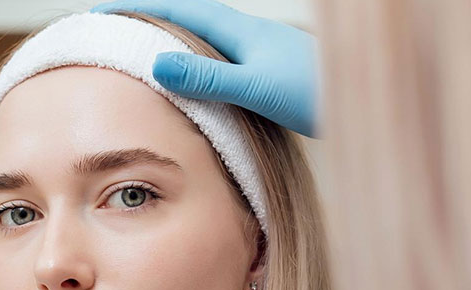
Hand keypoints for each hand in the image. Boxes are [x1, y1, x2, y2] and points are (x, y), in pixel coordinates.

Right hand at [91, 0, 318, 136]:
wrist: (370, 98)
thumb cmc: (317, 94)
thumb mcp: (254, 88)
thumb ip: (207, 77)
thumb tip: (157, 61)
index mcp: (238, 31)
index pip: (176, 10)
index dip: (137, 10)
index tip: (101, 14)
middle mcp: (247, 36)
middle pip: (186, 21)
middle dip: (148, 23)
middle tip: (113, 32)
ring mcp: (260, 53)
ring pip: (204, 42)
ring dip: (172, 45)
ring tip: (141, 56)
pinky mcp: (271, 75)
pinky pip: (220, 62)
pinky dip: (196, 66)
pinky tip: (197, 85)